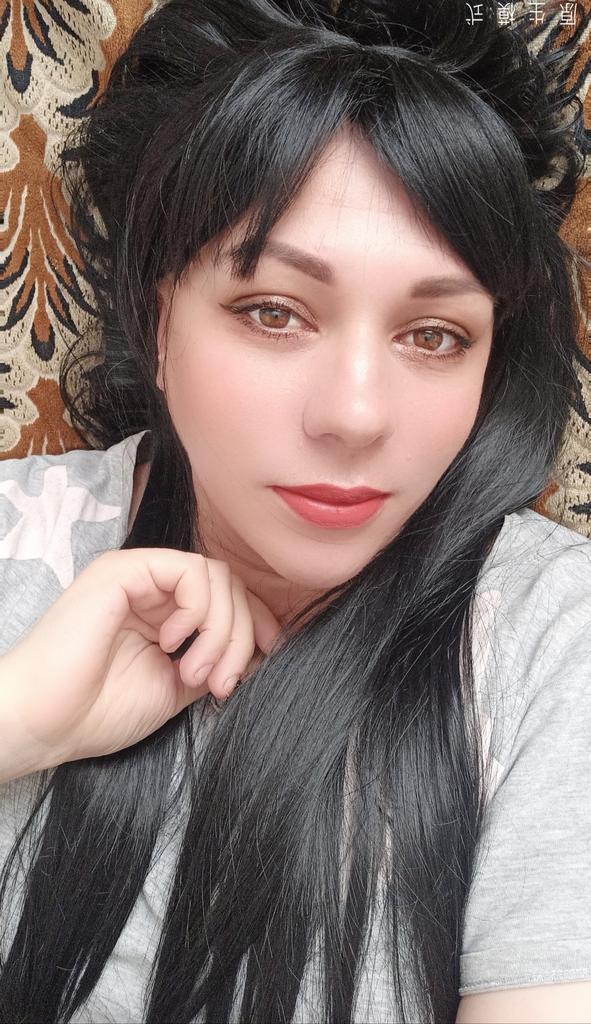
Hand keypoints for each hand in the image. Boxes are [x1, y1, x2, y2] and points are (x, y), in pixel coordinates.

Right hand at [0, 548, 281, 778]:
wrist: (45, 724)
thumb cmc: (97, 712)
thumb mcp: (175, 687)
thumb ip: (213, 662)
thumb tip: (259, 651)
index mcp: (161, 611)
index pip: (226, 596)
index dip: (256, 622)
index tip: (268, 656)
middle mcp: (150, 587)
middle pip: (228, 585)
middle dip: (239, 635)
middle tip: (221, 683)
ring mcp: (136, 575)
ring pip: (215, 576)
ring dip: (221, 629)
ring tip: (195, 673)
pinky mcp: (123, 571)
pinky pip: (190, 570)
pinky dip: (198, 609)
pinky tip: (176, 643)